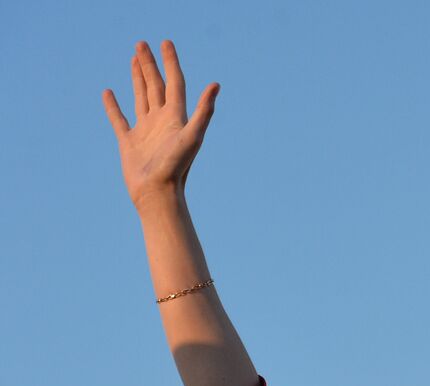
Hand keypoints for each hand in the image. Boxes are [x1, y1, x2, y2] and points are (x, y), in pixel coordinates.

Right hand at [102, 40, 218, 213]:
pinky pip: (119, 119)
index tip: (165, 42)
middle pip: (156, 86)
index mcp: (177, 118)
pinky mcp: (129, 142)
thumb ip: (204, 111)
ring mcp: (146, 131)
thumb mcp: (193, 136)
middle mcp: (162, 122)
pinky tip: (108, 93)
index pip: (175, 83)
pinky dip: (113, 106)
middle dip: (150, 64)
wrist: (158, 194)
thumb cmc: (177, 167)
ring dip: (138, 78)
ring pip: (141, 97)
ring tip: (134, 59)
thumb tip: (216, 85)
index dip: (171, 62)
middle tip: (142, 43)